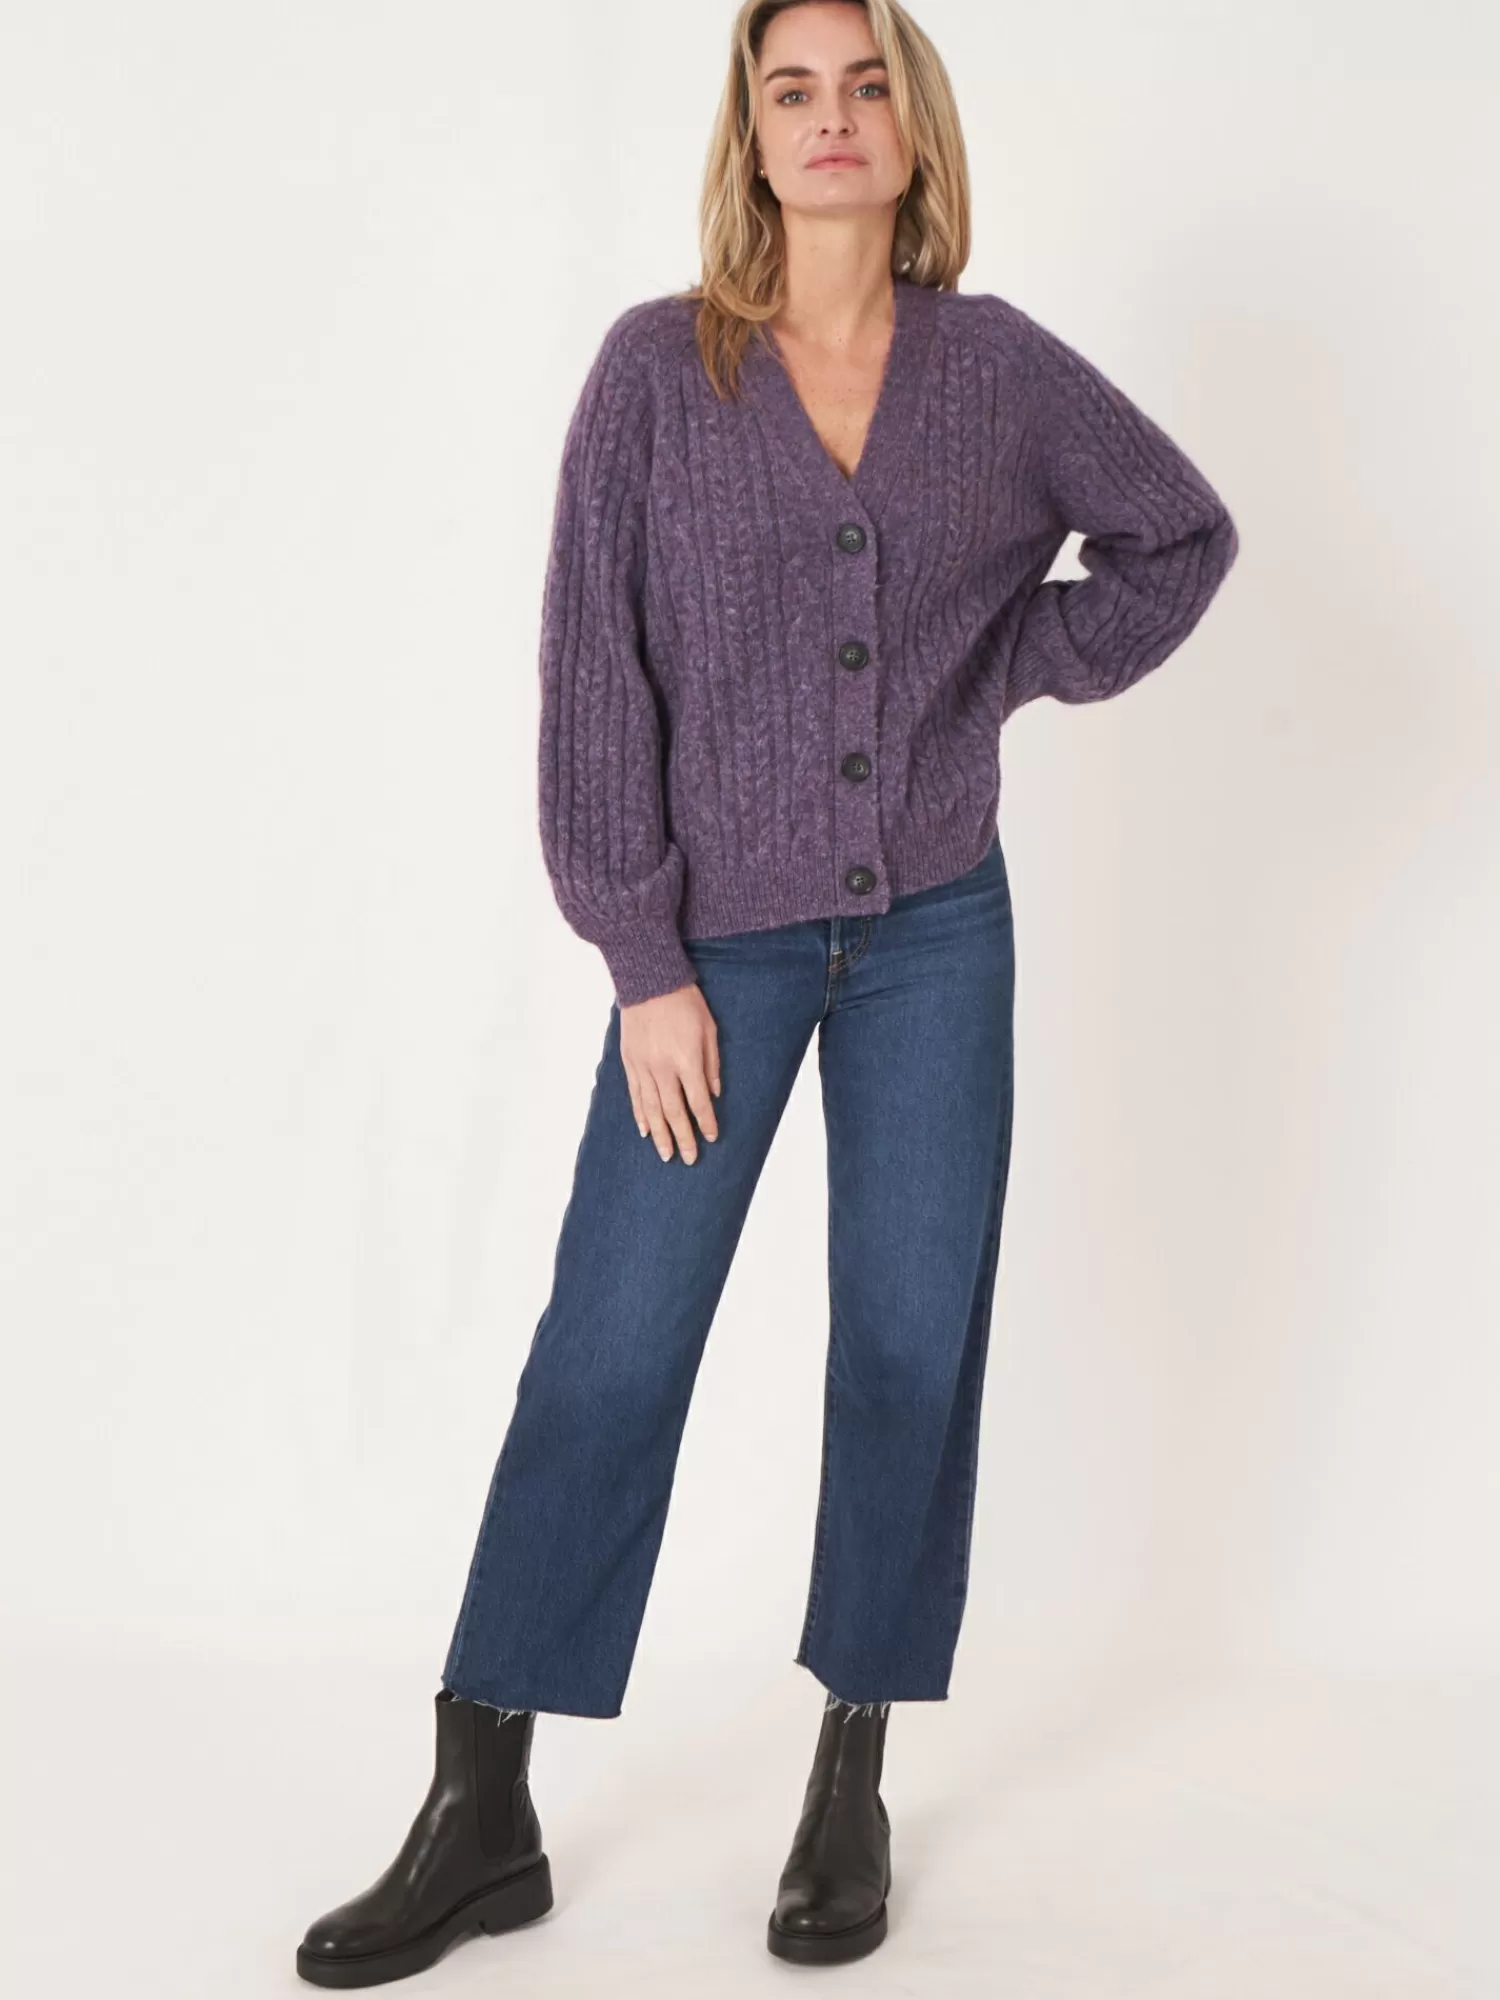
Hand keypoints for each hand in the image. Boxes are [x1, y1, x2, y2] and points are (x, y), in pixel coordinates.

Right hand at [620, 980, 720, 1163]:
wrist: (649, 982)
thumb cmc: (684, 1003)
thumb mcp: (709, 1029)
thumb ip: (711, 1063)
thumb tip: (714, 1093)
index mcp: (686, 1060)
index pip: (698, 1101)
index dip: (706, 1122)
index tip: (712, 1138)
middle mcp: (662, 1068)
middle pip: (674, 1112)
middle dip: (683, 1137)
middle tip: (689, 1159)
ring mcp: (643, 1066)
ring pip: (651, 1109)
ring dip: (660, 1135)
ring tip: (666, 1155)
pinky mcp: (629, 1062)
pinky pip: (635, 1095)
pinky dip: (640, 1115)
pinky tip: (645, 1131)